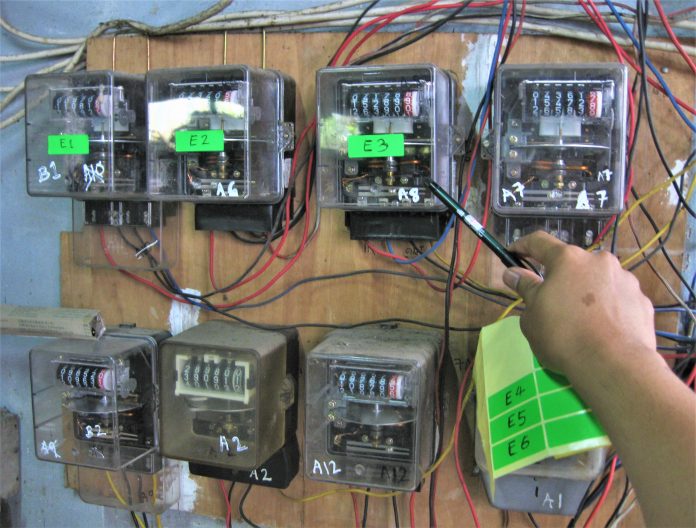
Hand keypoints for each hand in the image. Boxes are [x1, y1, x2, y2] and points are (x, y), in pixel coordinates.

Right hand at [501, 231, 656, 374]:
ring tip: (581, 319)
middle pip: (573, 263)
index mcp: (567, 259)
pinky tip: (603, 329)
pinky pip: (618, 299)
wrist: (613, 364)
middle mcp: (599, 261)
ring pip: (598, 280)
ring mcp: (625, 279)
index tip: (512, 254)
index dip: (522, 246)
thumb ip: (525, 289)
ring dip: (586, 291)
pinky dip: (608, 307)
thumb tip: (513, 273)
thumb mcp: (532, 315)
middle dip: (560, 277)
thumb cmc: (563, 336)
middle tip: (551, 300)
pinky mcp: (642, 301)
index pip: (539, 242)